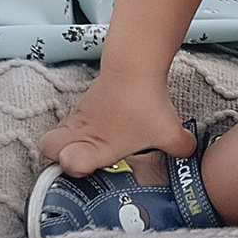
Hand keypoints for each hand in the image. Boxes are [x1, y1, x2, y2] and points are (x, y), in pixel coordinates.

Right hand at [40, 69, 196, 177]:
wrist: (134, 65)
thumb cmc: (147, 103)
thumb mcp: (170, 132)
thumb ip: (180, 148)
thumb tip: (188, 153)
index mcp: (97, 146)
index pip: (66, 163)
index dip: (73, 170)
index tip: (89, 171)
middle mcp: (81, 132)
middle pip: (48, 148)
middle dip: (57, 156)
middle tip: (80, 160)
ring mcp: (79, 115)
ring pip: (59, 132)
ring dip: (72, 140)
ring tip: (96, 145)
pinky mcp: (84, 102)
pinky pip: (73, 120)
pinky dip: (83, 126)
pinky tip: (107, 125)